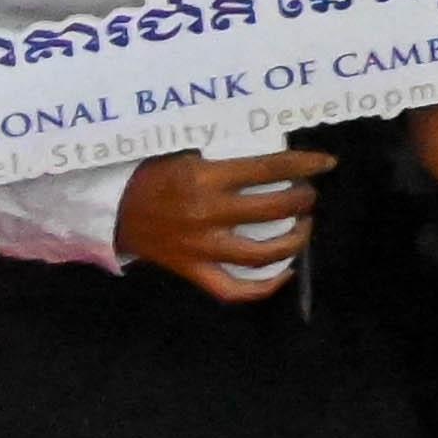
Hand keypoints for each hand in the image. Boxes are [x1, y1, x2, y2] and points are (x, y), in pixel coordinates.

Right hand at [113, 146, 318, 301]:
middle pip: (275, 209)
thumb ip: (226, 156)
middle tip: (307, 194)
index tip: (326, 163)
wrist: (111, 209)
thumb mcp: (186, 153)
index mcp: (205, 178)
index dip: (304, 165)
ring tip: (303, 226)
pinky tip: (284, 272)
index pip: (269, 169)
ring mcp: (200, 247)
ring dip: (294, 240)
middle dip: (303, 200)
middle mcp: (206, 214)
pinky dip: (264, 287)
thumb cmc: (152, 174)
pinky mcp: (192, 271)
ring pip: (263, 253)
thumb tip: (275, 148)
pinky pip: (233, 289)